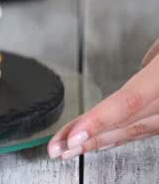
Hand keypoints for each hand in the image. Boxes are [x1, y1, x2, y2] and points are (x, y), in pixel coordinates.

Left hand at [48, 37, 158, 159]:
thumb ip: (158, 57)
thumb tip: (145, 66)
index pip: (129, 103)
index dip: (99, 122)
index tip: (73, 136)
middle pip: (128, 124)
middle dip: (88, 138)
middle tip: (56, 149)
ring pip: (137, 131)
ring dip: (101, 140)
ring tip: (69, 149)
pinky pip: (150, 128)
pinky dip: (123, 134)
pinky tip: (101, 142)